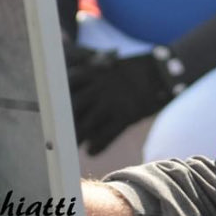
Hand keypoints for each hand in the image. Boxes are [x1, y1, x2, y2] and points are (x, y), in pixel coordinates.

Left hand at [65, 44, 186, 155]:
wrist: (164, 71)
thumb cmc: (137, 68)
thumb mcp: (113, 63)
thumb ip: (94, 72)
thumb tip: (73, 80)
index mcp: (96, 71)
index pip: (68, 84)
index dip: (57, 96)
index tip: (51, 106)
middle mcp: (100, 87)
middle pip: (73, 107)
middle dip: (63, 120)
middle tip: (56, 132)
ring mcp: (113, 102)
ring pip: (86, 125)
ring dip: (77, 137)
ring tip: (70, 147)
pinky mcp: (126, 116)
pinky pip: (106, 135)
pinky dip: (97, 146)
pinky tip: (91, 151)